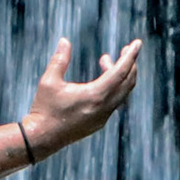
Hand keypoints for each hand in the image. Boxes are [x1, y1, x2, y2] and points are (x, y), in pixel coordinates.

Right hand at [21, 37, 140, 159]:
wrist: (42, 138)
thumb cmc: (44, 109)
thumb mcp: (49, 81)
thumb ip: (59, 60)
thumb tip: (64, 41)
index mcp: (95, 95)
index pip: (120, 72)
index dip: (130, 56)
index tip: (137, 43)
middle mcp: (104, 107)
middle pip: (127, 82)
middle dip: (129, 64)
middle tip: (125, 49)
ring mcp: (103, 116)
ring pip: (122, 93)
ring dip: (120, 75)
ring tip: (105, 61)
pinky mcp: (99, 122)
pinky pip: (115, 102)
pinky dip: (115, 88)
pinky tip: (102, 81)